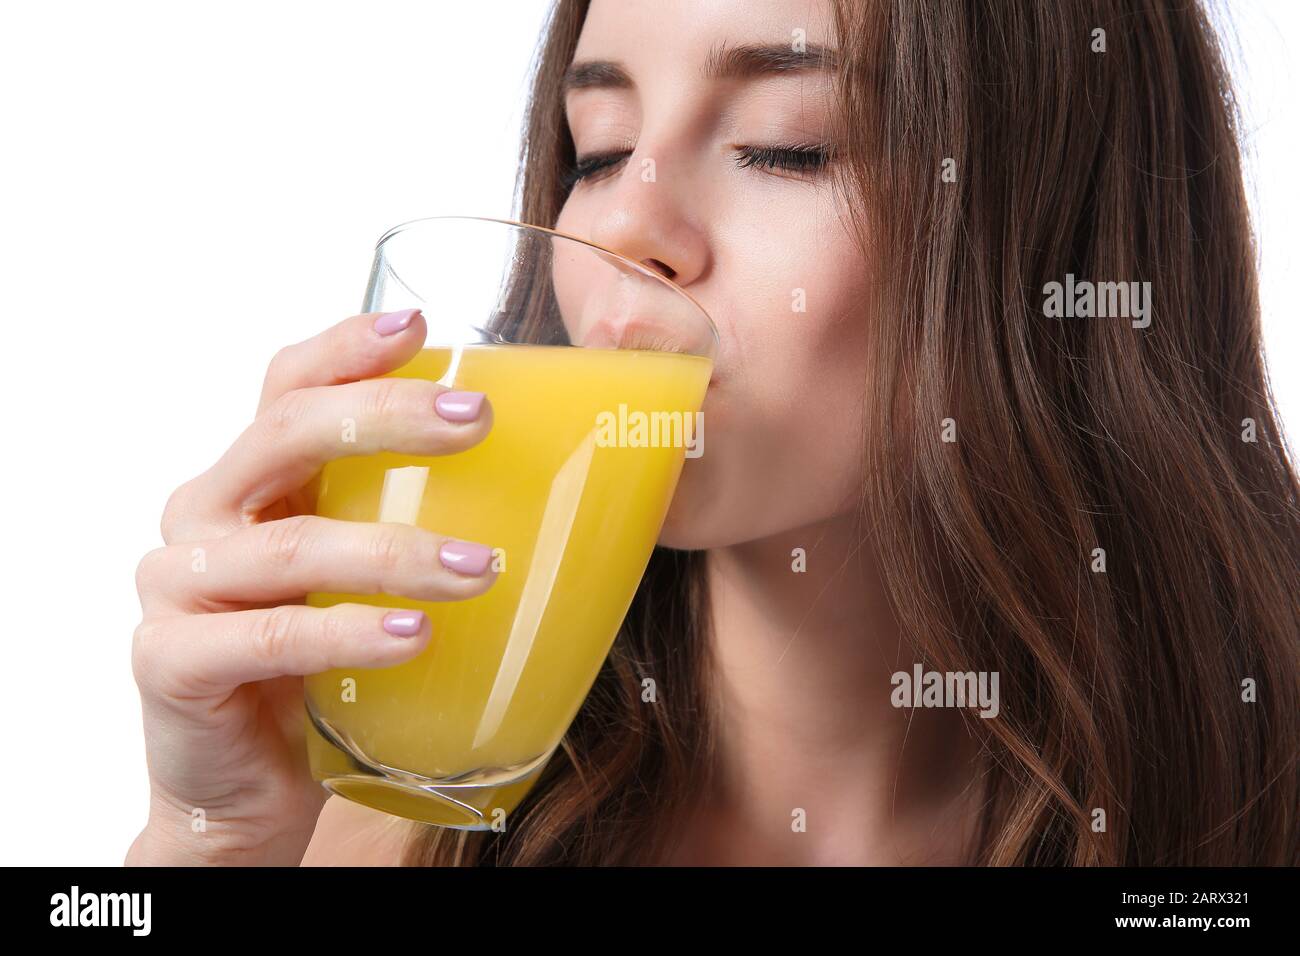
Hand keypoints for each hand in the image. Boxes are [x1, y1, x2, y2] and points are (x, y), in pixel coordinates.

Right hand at [127, 309, 496, 864]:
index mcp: (256, 481)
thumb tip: (565, 494)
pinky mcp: (170, 661)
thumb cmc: (327, 670)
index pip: (290, 387)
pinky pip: (265, 637)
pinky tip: (413, 638)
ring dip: (391, 552)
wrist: (253, 784)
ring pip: (287, 546)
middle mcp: (207, 514)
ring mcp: (179, 585)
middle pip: (283, 435)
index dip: (347, 347)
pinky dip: (344, 632)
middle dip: (382, 417)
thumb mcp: (370, 583)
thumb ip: (417, 526)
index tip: (423, 325)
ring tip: (479, 571)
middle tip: (476, 422)